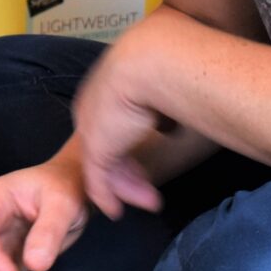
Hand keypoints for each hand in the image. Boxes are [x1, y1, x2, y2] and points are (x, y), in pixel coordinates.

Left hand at [68, 15, 178, 218]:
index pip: (115, 122)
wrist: (155, 59)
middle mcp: (94, 104)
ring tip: (149, 203)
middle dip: (129, 170)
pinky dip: (106, 196)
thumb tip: (177, 114)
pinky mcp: (97, 146)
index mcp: (109, 84)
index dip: (131, 143)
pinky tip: (116, 211)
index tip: (149, 159)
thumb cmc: (172, 61)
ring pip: (104, 165)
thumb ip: (165, 98)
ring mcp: (93, 126)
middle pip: (108, 145)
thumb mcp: (167, 80)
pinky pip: (98, 179)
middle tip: (149, 191)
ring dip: (126, 186)